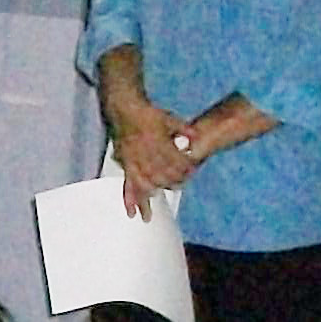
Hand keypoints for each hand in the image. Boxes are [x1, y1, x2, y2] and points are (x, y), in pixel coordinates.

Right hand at [106, 98, 196, 215]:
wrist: (124, 108)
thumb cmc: (146, 113)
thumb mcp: (169, 118)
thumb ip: (183, 129)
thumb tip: (196, 137)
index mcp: (157, 142)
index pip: (175, 161)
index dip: (185, 168)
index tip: (192, 171)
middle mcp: (145, 154)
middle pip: (162, 175)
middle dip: (172, 182)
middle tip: (179, 186)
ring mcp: (134, 160)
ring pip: (146, 183)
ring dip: (154, 193)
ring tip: (162, 196)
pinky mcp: (125, 164)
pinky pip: (127, 183)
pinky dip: (130, 199)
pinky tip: (132, 212)